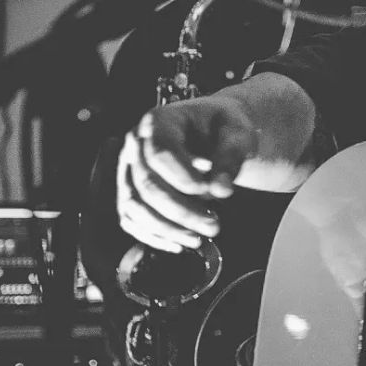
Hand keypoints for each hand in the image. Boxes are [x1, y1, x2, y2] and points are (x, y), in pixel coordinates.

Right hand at [116, 95, 259, 252]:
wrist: (215, 132)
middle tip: (214, 225)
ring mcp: (127, 170)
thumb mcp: (238, 134)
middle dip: (181, 211)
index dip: (182, 177)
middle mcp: (135, 145)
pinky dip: (152, 235)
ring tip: (199, 239)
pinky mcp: (129, 192)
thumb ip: (231, 157)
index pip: (160, 152)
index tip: (210, 191)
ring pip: (134, 206)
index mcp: (158, 121)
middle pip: (147, 184)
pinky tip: (179, 244)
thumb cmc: (224, 129)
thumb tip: (222, 189)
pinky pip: (130, 219)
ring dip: (167, 228)